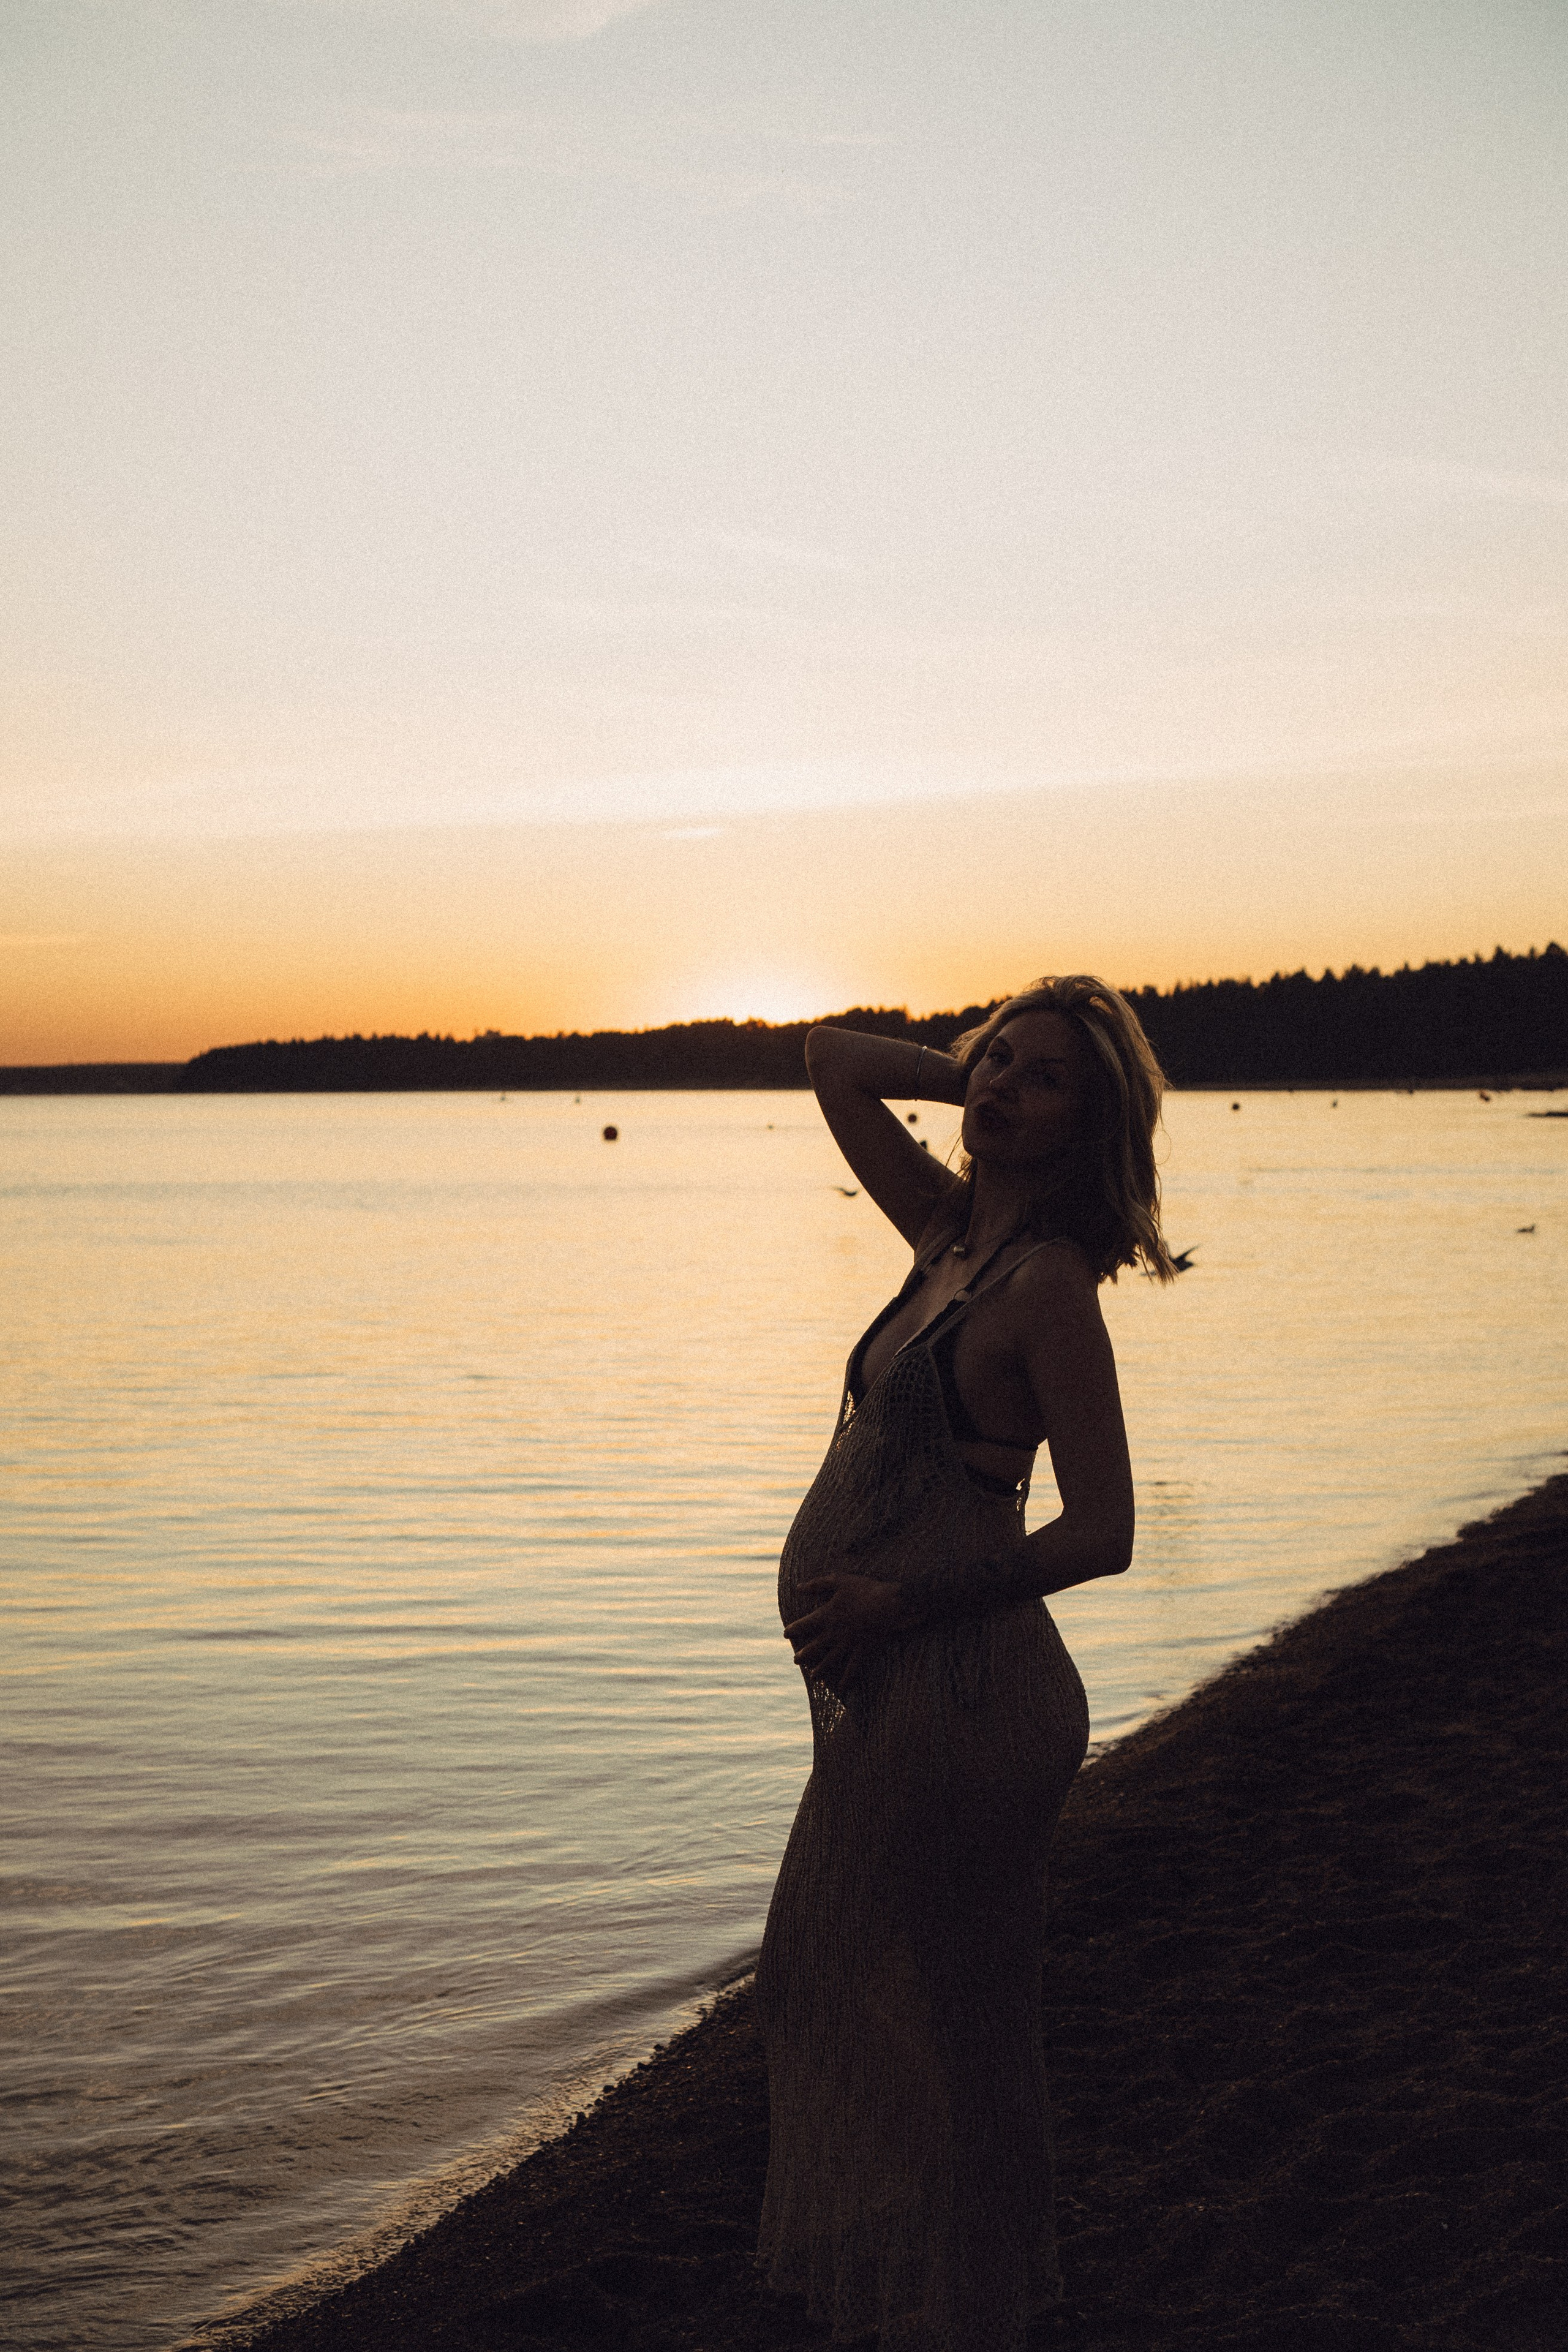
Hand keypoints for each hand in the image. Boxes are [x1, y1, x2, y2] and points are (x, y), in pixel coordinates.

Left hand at [783, 1573, 909, 1689]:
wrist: (889, 1603)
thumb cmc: (864, 1589)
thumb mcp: (838, 1580)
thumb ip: (817, 1584)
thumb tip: (798, 1587)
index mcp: (826, 1615)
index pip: (803, 1625)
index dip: (793, 1630)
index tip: (786, 1634)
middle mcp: (834, 1633)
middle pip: (813, 1647)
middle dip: (803, 1655)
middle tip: (796, 1660)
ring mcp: (848, 1644)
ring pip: (829, 1661)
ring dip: (820, 1669)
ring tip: (813, 1676)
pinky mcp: (862, 1651)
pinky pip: (852, 1669)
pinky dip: (846, 1680)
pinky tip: (841, 1688)